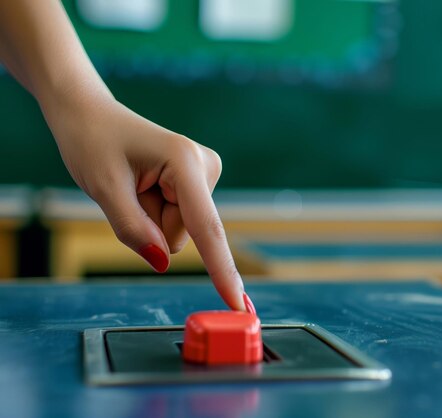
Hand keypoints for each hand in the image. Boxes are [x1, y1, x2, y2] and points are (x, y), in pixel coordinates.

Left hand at [42, 91, 245, 310]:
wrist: (90, 115)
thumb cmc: (93, 141)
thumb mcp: (103, 187)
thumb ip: (133, 230)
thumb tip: (163, 262)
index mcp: (185, 162)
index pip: (206, 227)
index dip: (221, 269)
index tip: (239, 304)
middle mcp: (204, 166)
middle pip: (184, 234)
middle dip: (152, 225)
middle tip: (126, 189)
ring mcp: (204, 174)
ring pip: (180, 231)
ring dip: (150, 217)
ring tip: (133, 184)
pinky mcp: (198, 183)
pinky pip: (178, 221)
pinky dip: (154, 212)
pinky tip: (142, 185)